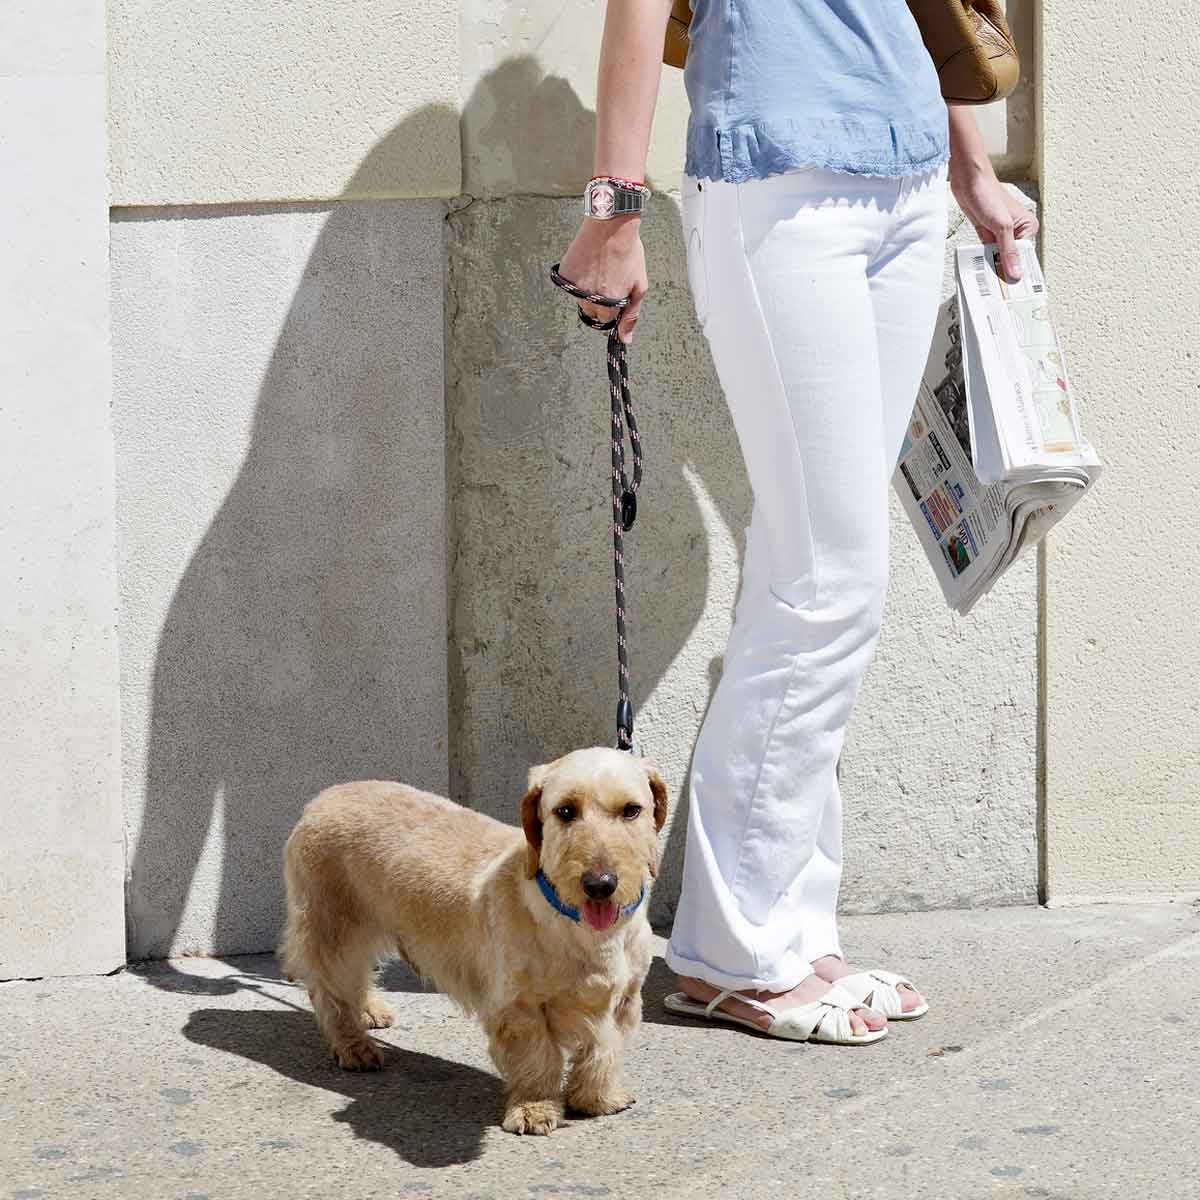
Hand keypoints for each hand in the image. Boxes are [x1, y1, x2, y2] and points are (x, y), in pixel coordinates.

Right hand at [555, 214, 647, 344]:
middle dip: (601, 300)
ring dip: (589, 289)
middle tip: (609, 277)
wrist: (610, 224)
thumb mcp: (639, 286)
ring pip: (581, 299)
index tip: (617, 292)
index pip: (607, 320)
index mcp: (608, 304)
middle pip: (593, 311)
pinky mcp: (565, 274)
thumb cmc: (628, 252)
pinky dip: (578, 276)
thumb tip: (625, 339)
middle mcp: (589, 299)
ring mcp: (574, 287)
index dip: (614, 307)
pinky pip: (570, 284)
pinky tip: (590, 262)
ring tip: (600, 267)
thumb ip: (631, 315)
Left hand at [950, 162, 1038, 282]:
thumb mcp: (1001, 227)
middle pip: (1011, 258)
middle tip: (999, 293)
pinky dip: (983, 261)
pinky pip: (986, 252)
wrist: (969, 181)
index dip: (1018, 272)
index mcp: (1028, 227)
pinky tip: (980, 273)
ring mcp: (1000, 233)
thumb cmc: (988, 195)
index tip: (1014, 292)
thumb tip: (1016, 273)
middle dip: (1005, 271)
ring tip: (989, 288)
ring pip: (998, 257)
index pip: (1025, 256)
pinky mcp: (987, 233)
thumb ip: (1007, 252)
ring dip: (993, 268)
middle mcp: (1017, 231)